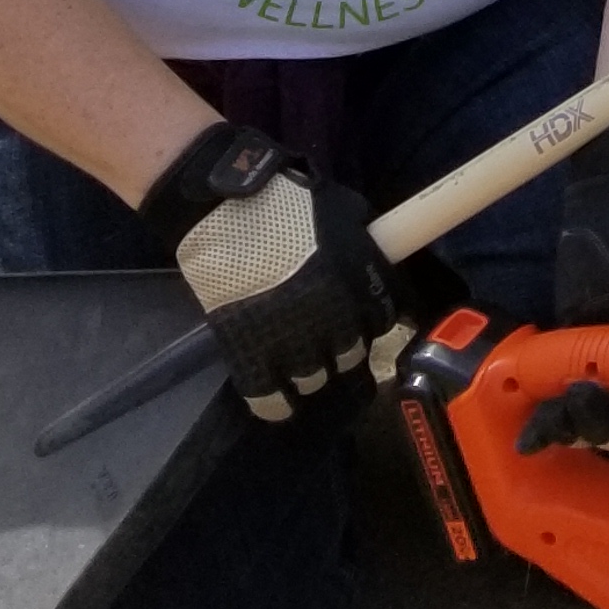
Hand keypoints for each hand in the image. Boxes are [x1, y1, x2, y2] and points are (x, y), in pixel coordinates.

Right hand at [141, 120, 400, 423]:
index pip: (383, 320)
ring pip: (313, 380)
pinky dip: (277, 404)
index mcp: (358, 285)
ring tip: (300, 358)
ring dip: (311, 371)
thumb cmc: (288, 204)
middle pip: (350, 357)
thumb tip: (379, 254)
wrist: (226, 210)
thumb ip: (362, 243)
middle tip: (328, 336)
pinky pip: (269, 399)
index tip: (363, 317)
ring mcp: (291, 344)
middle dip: (342, 348)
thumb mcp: (344, 212)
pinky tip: (280, 402)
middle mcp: (332, 322)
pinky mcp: (251, 357)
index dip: (372, 319)